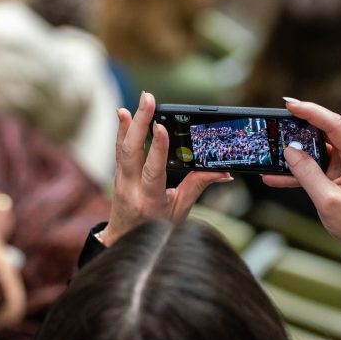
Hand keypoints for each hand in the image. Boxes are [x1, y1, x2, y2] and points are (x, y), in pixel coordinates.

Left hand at [102, 91, 232, 245]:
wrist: (125, 239)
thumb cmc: (156, 229)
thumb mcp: (180, 211)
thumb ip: (198, 186)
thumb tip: (222, 171)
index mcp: (149, 201)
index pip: (152, 171)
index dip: (158, 148)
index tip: (162, 126)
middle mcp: (130, 188)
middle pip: (130, 151)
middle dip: (139, 122)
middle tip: (148, 99)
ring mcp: (120, 180)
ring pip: (121, 148)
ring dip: (128, 123)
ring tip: (136, 103)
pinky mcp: (118, 173)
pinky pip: (119, 149)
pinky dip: (122, 130)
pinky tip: (124, 113)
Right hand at [261, 98, 340, 256]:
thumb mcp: (328, 199)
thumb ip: (307, 173)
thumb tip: (290, 151)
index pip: (334, 124)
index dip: (311, 111)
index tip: (290, 104)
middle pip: (323, 131)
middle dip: (298, 127)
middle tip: (276, 122)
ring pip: (316, 148)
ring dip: (294, 152)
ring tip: (271, 151)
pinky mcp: (339, 172)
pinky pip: (315, 165)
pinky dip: (298, 170)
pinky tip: (275, 176)